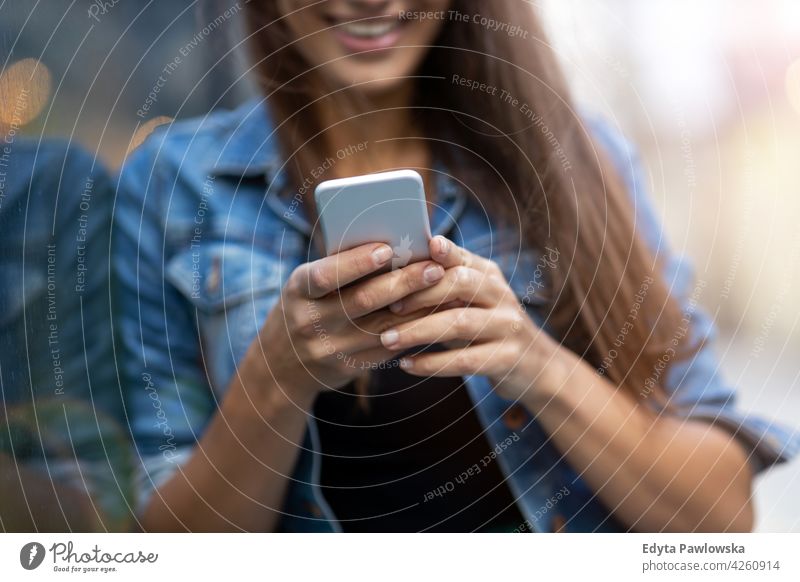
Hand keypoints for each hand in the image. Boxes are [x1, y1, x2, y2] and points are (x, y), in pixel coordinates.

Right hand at [250, 242, 444, 404]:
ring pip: (383, 326)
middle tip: (434, 267)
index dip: (357, 262)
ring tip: (444, 289)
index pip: (326, 275)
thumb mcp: (308, 286)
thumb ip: (340, 268)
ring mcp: (331, 348)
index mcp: (299, 290)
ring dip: (418, 307)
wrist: (283, 365)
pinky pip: (390, 346)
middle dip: (403, 282)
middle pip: (363, 300)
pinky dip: (414, 328)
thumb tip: (393, 244)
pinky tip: (435, 314)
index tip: (388, 248)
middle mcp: (312, 321)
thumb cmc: (306, 307)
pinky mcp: (351, 366)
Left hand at [378, 236, 553, 399]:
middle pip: (460, 284)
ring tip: (388, 339)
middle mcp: (501, 295)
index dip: (431, 258)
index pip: (459, 258)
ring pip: (459, 322)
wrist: (536, 367)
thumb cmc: (488, 328)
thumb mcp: (472, 301)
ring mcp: (507, 327)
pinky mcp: (507, 358)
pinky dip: (432, 363)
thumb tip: (393, 273)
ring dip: (418, 330)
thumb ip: (444, 286)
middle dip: (420, 294)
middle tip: (388, 306)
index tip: (402, 260)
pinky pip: (465, 359)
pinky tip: (407, 365)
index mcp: (489, 275)